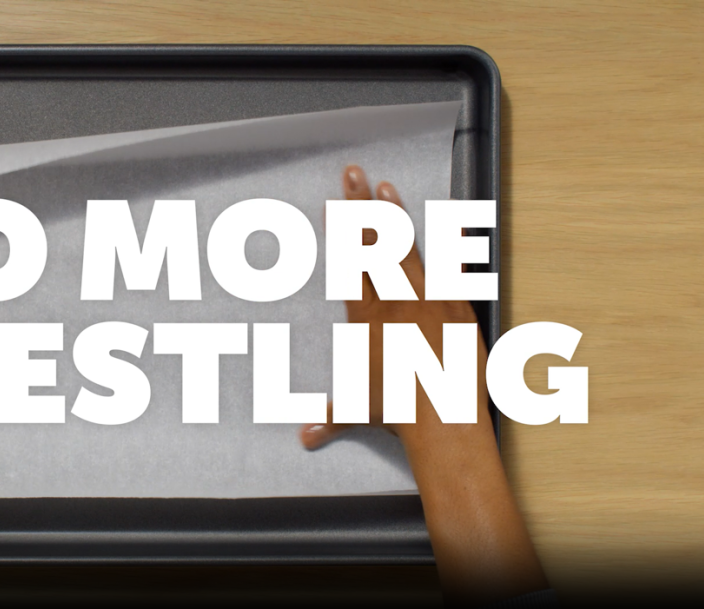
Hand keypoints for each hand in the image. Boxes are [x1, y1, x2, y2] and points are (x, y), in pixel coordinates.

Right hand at [300, 166, 547, 606]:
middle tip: (353, 173)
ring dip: (396, 217)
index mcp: (367, 317)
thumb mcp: (360, 411)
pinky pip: (453, 272)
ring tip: (386, 188)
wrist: (444, 420)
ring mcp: (430, 301)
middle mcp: (396, 301)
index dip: (340, 230)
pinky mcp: (459, 311)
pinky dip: (453, 248)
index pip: (349, 262)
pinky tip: (454, 225)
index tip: (333, 202)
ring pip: (408, 249)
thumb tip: (306, 438)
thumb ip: (331, 418)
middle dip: (360, 206)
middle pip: (373, 243)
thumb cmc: (400, 413)